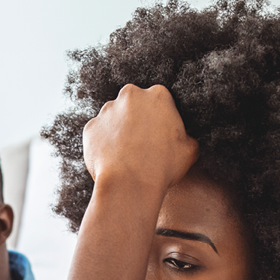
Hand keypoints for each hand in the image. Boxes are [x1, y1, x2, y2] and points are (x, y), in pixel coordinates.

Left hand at [83, 84, 198, 191]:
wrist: (129, 184)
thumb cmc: (163, 166)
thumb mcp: (190, 149)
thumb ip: (185, 135)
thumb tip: (184, 138)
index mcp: (158, 95)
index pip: (158, 101)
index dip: (158, 118)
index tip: (158, 133)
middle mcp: (130, 96)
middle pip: (133, 104)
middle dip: (135, 119)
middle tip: (140, 142)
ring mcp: (107, 111)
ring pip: (112, 118)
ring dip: (117, 130)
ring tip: (124, 153)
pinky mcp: (90, 127)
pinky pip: (97, 133)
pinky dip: (102, 143)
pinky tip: (111, 158)